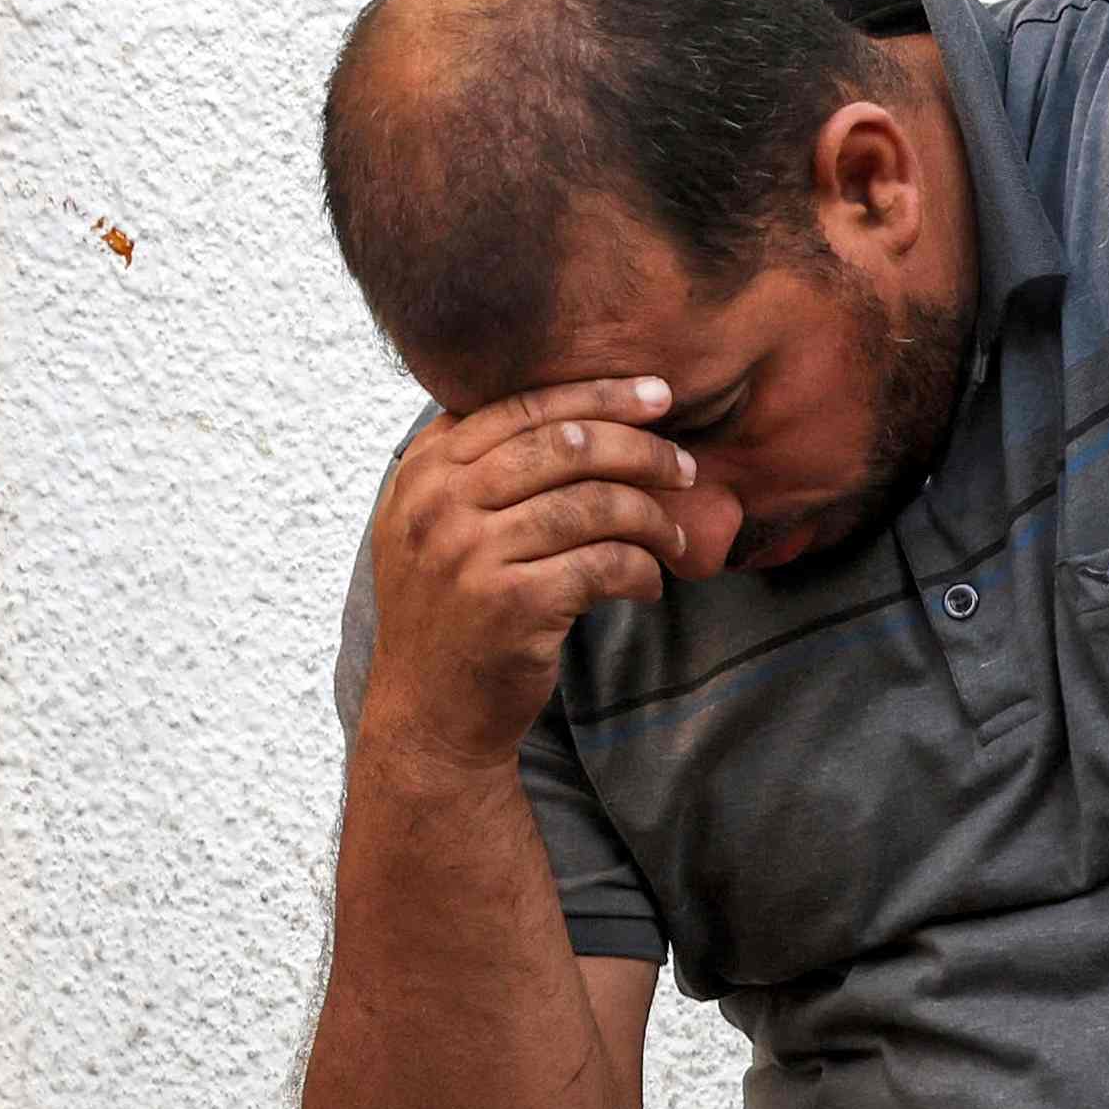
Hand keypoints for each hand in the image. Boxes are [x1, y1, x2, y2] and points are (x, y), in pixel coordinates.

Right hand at [355, 375, 739, 762]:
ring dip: (653, 518)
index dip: (600, 394)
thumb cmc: (451, 614)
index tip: (658, 396)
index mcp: (424, 469)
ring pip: (595, 503)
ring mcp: (471, 553)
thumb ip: (478, 467)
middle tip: (684, 468)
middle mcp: (439, 503)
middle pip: (568, 444)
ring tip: (674, 538)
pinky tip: (649, 585)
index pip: (523, 405)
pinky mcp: (511, 604)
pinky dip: (642, 572)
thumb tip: (580, 410)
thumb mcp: (436, 525)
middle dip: (641, 449)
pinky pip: (605, 564)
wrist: (426, 715)